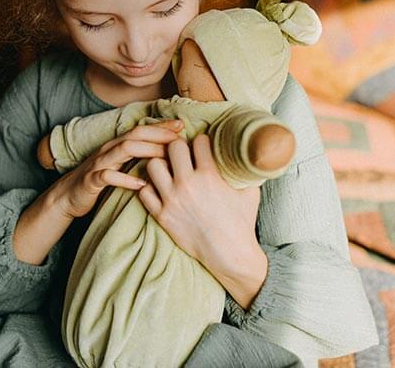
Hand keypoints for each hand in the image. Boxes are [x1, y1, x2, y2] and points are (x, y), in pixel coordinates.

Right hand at [50, 120, 183, 217]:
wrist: (68, 195)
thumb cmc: (100, 180)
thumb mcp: (120, 166)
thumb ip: (138, 158)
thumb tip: (168, 155)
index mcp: (117, 145)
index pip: (142, 129)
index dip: (161, 126)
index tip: (182, 126)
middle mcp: (109, 150)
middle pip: (135, 134)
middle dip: (158, 133)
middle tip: (178, 138)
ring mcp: (99, 163)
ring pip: (124, 149)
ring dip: (147, 151)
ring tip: (166, 157)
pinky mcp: (91, 180)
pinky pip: (108, 176)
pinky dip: (125, 179)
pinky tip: (141, 185)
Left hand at [138, 134, 263, 284]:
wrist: (228, 254)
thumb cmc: (242, 222)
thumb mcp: (250, 191)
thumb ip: (244, 171)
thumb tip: (248, 154)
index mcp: (209, 175)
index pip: (198, 141)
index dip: (202, 141)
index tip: (202, 146)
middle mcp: (187, 184)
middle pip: (173, 147)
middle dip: (179, 147)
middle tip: (183, 154)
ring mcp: (172, 200)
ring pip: (153, 165)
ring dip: (161, 165)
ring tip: (169, 170)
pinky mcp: (162, 215)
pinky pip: (144, 192)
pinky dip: (151, 188)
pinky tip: (160, 189)